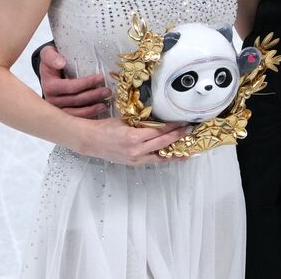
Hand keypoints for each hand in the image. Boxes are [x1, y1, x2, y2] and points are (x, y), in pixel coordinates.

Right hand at [40, 45, 108, 117]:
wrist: (49, 74)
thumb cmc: (52, 63)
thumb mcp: (48, 54)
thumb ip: (51, 56)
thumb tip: (61, 63)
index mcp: (49, 86)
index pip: (70, 87)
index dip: (86, 83)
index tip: (101, 78)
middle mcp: (51, 101)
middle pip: (75, 100)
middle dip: (93, 96)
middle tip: (108, 91)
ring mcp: (56, 110)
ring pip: (76, 113)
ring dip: (92, 109)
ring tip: (106, 104)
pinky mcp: (62, 116)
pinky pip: (75, 120)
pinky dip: (88, 117)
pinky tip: (99, 112)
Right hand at [76, 117, 192, 165]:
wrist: (90, 141)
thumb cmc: (106, 127)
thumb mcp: (125, 120)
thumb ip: (142, 122)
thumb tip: (160, 118)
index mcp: (134, 137)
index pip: (159, 131)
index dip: (173, 126)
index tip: (184, 121)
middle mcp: (136, 150)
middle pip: (163, 143)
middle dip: (178, 136)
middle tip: (190, 129)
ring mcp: (136, 158)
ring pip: (161, 155)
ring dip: (175, 150)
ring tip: (189, 147)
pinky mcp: (134, 163)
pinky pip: (153, 160)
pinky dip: (164, 157)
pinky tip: (174, 155)